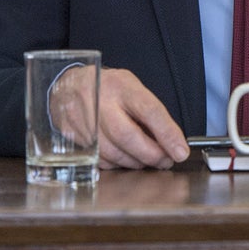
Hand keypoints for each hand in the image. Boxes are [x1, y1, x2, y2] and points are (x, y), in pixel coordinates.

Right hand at [52, 67, 188, 169]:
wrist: (68, 85)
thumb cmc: (108, 87)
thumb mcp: (132, 87)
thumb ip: (150, 111)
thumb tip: (171, 141)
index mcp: (122, 86)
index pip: (149, 111)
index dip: (167, 134)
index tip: (181, 151)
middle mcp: (101, 103)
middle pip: (128, 136)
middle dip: (151, 155)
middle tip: (166, 161)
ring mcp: (83, 121)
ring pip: (112, 152)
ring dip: (135, 162)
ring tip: (148, 161)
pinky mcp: (72, 137)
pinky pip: (99, 159)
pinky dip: (117, 164)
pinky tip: (126, 159)